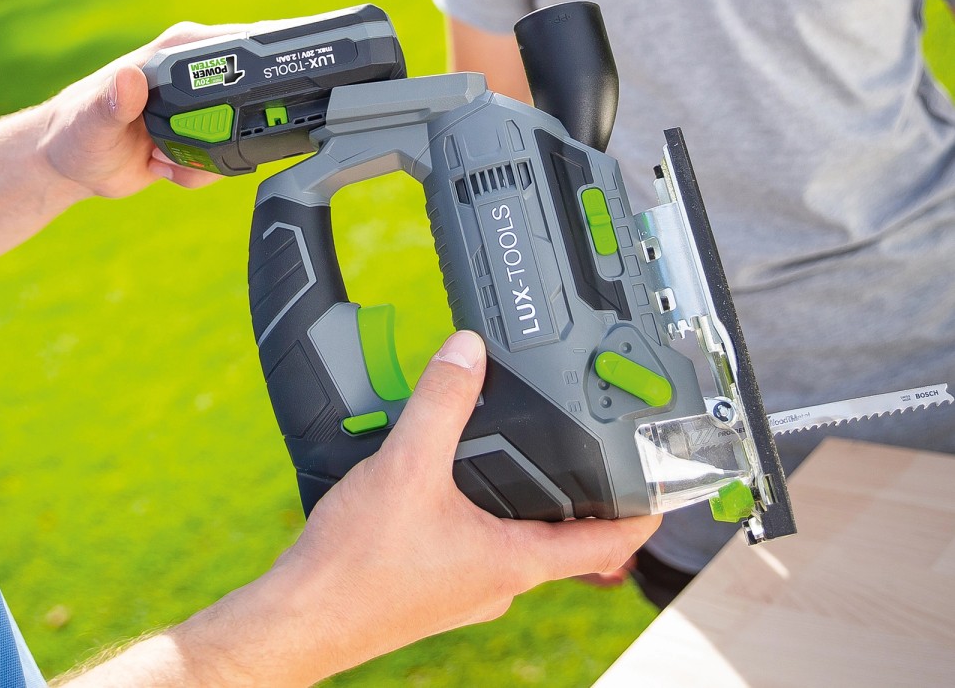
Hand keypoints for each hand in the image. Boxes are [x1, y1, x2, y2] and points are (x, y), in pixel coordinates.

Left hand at [36, 22, 246, 199]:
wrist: (74, 162)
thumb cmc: (76, 130)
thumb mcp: (93, 120)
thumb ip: (113, 101)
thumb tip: (129, 77)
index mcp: (177, 52)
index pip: (238, 46)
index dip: (250, 75)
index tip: (225, 114)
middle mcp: (196, 72)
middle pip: (250, 95)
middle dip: (222, 133)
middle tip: (168, 147)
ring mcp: (200, 104)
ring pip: (239, 133)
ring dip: (208, 159)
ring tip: (160, 159)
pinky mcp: (201, 131)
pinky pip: (224, 156)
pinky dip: (200, 172)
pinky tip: (162, 167)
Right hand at [262, 330, 659, 678]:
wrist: (303, 617)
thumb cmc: (359, 566)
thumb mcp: (406, 466)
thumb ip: (441, 402)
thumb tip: (469, 352)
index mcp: (514, 562)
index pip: (606, 544)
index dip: (643, 515)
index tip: (666, 489)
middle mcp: (498, 581)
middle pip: (560, 537)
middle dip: (571, 492)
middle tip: (579, 444)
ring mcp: (465, 587)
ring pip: (512, 537)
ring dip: (515, 497)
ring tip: (500, 447)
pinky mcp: (432, 584)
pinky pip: (471, 541)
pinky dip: (472, 508)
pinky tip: (436, 481)